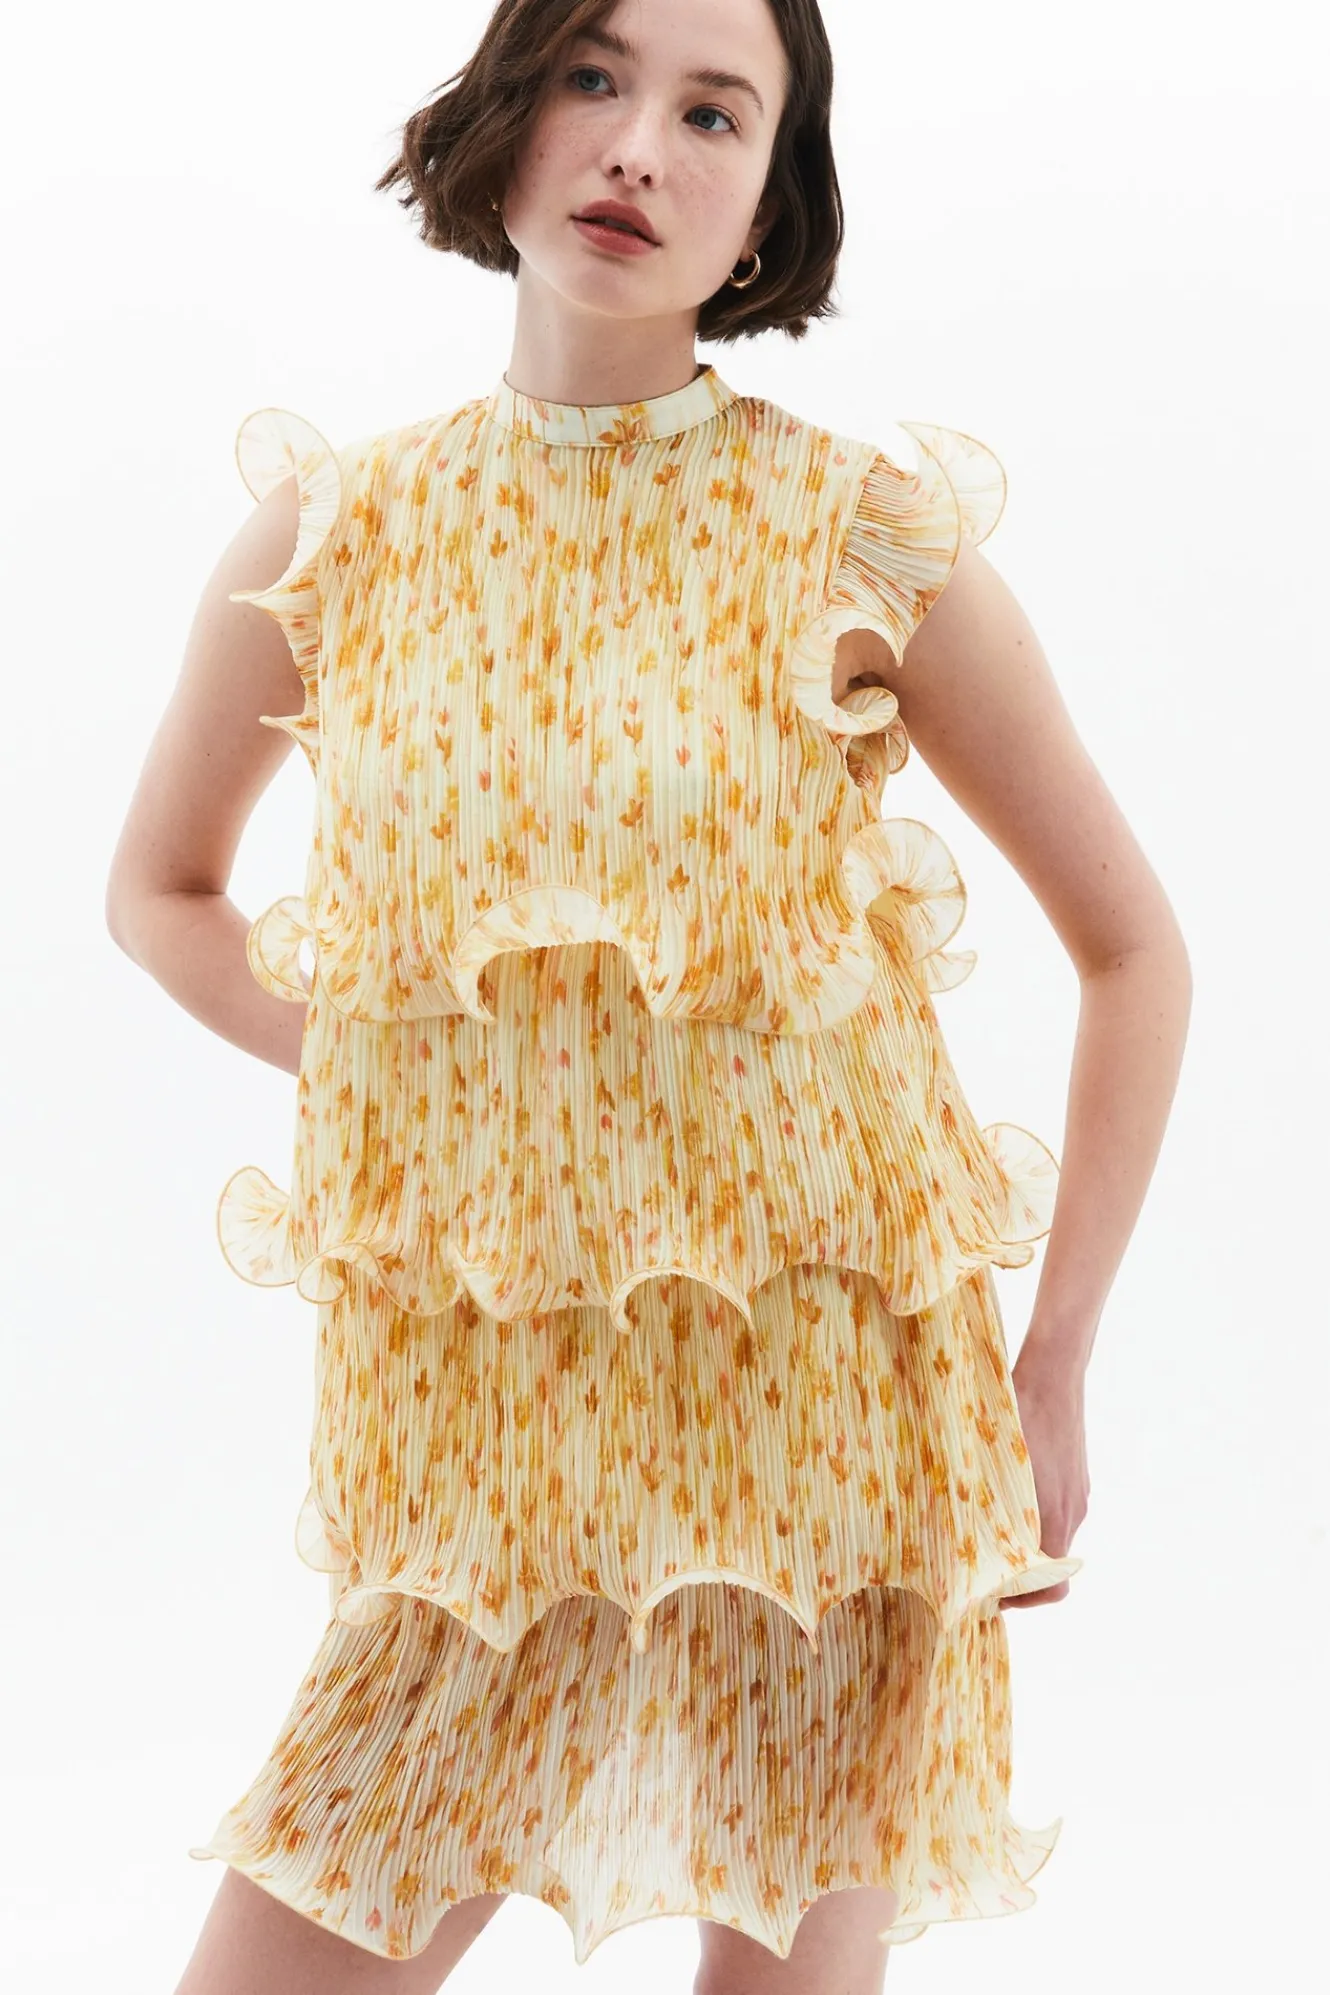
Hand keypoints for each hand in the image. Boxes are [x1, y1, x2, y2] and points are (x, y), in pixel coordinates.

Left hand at [999, 1343, 1089, 1609]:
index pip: (1053, 1586)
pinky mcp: (1078, 1475)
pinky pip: (1057, 1505)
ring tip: (985, 1521)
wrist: (1054, 1372)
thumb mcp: (992, 1463)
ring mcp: (1079, 1492)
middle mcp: (1072, 1511)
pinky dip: (1035, 1510)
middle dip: (1017, 1569)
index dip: (1025, 1600)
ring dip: (1023, 1535)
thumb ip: (986, 1507)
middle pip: (1049, 1562)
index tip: (994, 1595)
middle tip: (978, 1562)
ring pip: (1051, 1530)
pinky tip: (1005, 1486)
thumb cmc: (1018, 1414)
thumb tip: (961, 1541)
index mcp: (1054, 1517)